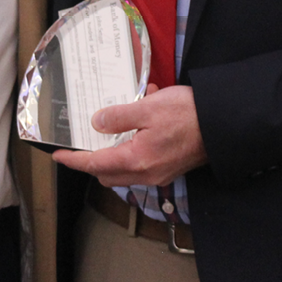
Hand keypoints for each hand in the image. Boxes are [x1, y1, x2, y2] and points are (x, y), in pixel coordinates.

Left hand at [52, 81, 208, 185]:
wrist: (223, 125)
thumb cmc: (187, 115)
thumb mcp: (147, 108)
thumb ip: (118, 117)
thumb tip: (96, 123)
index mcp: (137, 160)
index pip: (95, 165)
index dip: (74, 160)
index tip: (58, 155)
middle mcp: (147, 172)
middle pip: (107, 173)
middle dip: (91, 160)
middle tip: (81, 139)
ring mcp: (159, 172)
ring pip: (124, 169)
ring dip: (113, 151)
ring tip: (111, 123)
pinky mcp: (168, 166)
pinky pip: (141, 161)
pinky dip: (132, 146)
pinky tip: (138, 118)